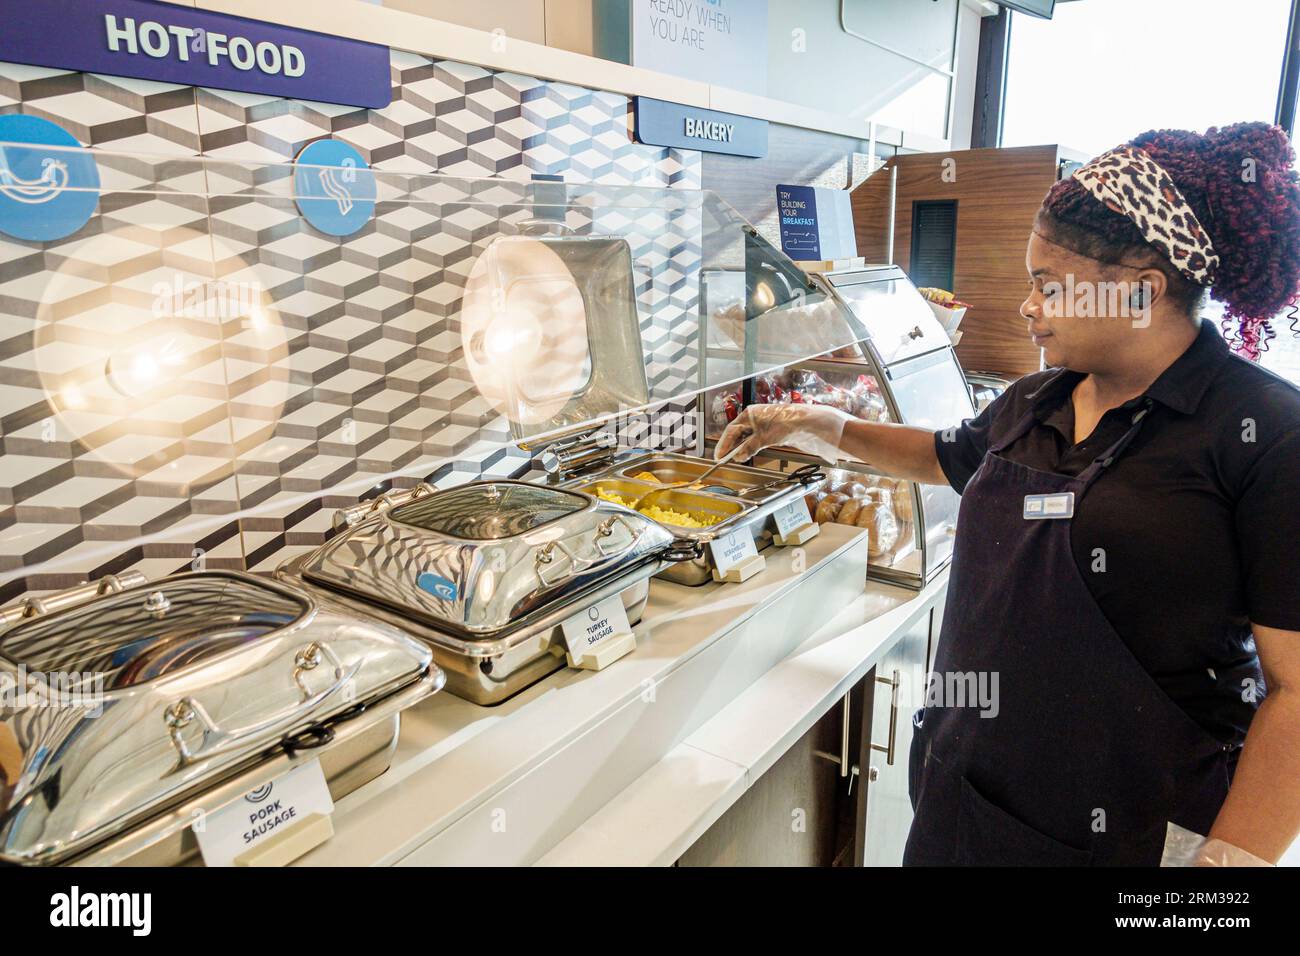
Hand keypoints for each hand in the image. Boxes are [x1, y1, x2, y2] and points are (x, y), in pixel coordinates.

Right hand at [715, 402, 851, 463]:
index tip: (719, 455)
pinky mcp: (768, 428)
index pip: (731, 430)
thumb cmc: (785, 424)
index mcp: (749, 414)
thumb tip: (738, 457)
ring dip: (740, 447)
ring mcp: (761, 422)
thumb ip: (749, 448)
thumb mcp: (764, 439)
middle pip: (737, 433)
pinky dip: (749, 446)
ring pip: (745, 436)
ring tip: (735, 458)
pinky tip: (747, 453)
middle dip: (730, 446)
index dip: (724, 444)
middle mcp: (753, 416)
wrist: (804, 422)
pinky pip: (754, 438)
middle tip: (724, 459)